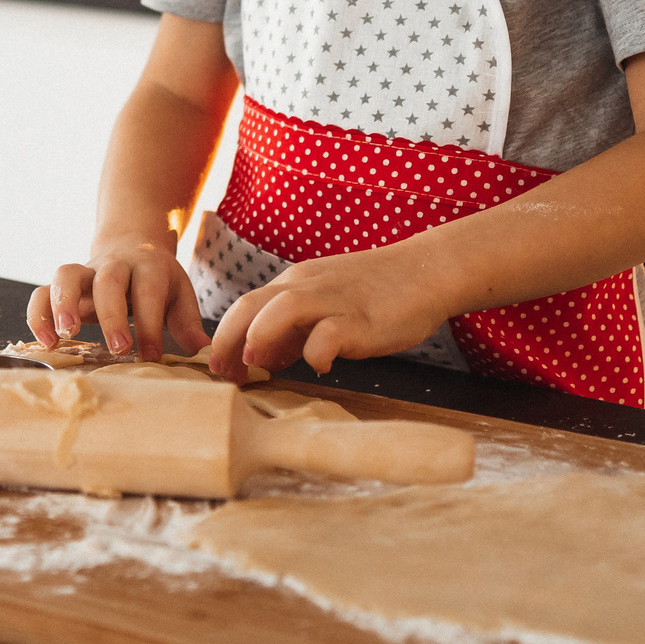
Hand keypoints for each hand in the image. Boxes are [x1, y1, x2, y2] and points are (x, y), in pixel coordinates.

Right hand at [27, 231, 206, 359]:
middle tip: (118, 349)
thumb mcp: (179, 294)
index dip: (150, 325)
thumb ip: (188, 322)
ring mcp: (84, 272)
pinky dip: (38, 314)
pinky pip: (41, 291)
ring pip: (67, 275)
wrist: (131, 245)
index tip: (152, 357)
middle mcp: (114, 265)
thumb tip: (205, 351)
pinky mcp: (62, 284)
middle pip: (109, 281)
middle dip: (112, 315)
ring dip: (63, 303)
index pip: (148, 293)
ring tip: (65, 335)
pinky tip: (44, 342)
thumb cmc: (157, 282)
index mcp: (148, 267)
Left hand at [206, 247, 451, 377]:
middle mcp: (306, 286)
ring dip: (260, 336)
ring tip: (253, 364)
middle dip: (226, 339)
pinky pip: (330, 333)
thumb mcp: (324, 304)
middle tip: (219, 372)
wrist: (426, 270)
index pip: (245, 307)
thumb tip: (262, 359)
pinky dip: (317, 352)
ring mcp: (333, 300)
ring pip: (282, 309)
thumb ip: (293, 329)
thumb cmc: (374, 292)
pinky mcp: (361, 318)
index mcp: (293, 284)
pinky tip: (321, 366)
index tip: (218, 370)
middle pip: (250, 305)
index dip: (224, 338)